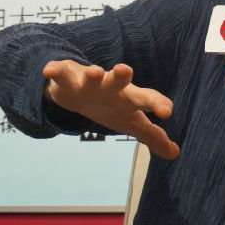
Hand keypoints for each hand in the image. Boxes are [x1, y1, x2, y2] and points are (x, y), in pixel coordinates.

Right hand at [42, 59, 178, 159]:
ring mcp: (88, 81)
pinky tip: (49, 71)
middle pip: (120, 81)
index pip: (147, 99)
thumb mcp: (132, 122)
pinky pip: (60, 74)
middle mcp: (111, 86)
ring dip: (93, 73)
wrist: (79, 89)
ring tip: (95, 72)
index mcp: (128, 98)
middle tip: (126, 70)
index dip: (158, 104)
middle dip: (122, 76)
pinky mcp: (66, 79)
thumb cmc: (112, 106)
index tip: (166, 112)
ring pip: (91, 75)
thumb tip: (175, 154)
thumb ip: (153, 136)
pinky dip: (55, 72)